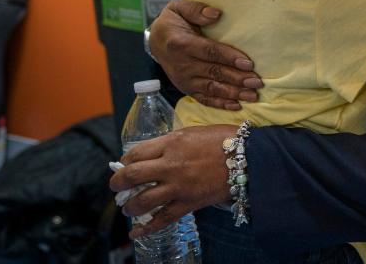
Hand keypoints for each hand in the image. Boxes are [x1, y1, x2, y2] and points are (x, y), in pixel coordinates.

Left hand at [110, 125, 235, 238]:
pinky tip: (136, 233)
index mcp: (172, 143)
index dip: (125, 160)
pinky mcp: (189, 203)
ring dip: (130, 206)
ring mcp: (179, 186)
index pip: (136, 153)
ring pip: (143, 200)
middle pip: (132, 176)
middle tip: (116, 186)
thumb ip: (171, 142)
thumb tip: (153, 152)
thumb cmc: (223, 139)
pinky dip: (147, 228)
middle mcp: (171, 165)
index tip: (124, 164)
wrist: (249, 157)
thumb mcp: (192, 132)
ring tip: (128, 207)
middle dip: (118, 183)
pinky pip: (163, 219)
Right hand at [150, 0, 261, 109]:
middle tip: (257, 82)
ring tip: (253, 95)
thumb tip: (216, 14)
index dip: (229, 58)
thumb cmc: (172, 22)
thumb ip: (196, 9)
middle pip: (214, 73)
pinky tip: (236, 106)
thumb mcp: (178, 8)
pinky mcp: (186, 89)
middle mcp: (183, 65)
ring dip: (234, 93)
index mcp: (181, 44)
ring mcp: (184, 79)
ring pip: (212, 88)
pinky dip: (220, 104)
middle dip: (237, 79)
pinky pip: (204, 99)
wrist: (155, 41)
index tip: (248, 63)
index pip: (210, 52)